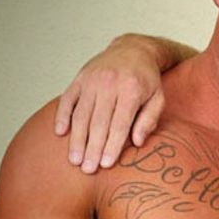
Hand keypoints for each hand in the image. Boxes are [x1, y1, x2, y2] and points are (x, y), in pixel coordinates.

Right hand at [54, 37, 164, 173]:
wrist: (133, 50)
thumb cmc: (147, 80)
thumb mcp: (158, 97)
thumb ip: (149, 119)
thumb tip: (137, 142)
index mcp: (131, 89)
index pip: (120, 123)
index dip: (112, 144)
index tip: (106, 164)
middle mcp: (109, 83)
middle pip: (98, 121)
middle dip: (92, 148)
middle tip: (87, 169)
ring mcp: (92, 80)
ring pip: (81, 113)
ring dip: (76, 138)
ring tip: (75, 160)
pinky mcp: (79, 78)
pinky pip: (67, 99)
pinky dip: (62, 116)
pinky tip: (60, 133)